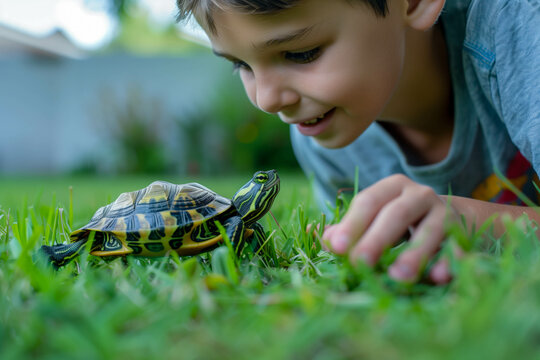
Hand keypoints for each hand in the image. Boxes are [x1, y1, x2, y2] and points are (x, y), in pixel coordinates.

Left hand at [322, 174, 455, 283]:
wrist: (453, 220)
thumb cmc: (402, 221)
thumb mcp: (375, 219)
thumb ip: (350, 229)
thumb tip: (325, 240)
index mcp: (392, 187)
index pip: (368, 202)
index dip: (352, 224)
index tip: (337, 248)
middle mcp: (419, 194)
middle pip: (396, 214)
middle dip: (377, 239)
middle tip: (360, 263)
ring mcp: (445, 212)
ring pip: (430, 230)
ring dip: (414, 254)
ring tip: (398, 277)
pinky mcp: (464, 233)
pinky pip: (457, 248)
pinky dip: (449, 262)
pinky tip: (439, 278)